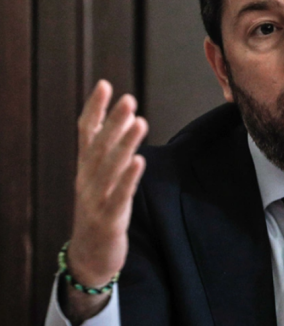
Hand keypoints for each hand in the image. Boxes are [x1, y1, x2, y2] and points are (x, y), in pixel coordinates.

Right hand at [67, 80, 147, 289]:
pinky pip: (119, 195)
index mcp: (85, 168)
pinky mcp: (108, 218)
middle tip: (128, 98)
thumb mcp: (102, 179)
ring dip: (124, 143)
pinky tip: (139, 161)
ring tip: (139, 121)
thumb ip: (111, 151)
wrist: (89, 257)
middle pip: (100, 146)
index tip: (105, 85)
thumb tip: (129, 118)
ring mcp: (95, 199)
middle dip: (114, 121)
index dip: (94, 109)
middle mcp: (87, 179)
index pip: (86, 132)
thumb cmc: (100, 211)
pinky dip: (129, 177)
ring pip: (110, 167)